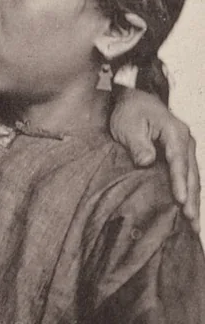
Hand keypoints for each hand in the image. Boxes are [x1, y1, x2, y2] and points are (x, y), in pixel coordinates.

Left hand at [111, 89, 199, 231]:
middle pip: (192, 174)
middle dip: (193, 200)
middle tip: (192, 222)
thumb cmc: (130, 111)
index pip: (179, 162)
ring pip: (194, 178)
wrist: (135, 98)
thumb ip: (138, 144)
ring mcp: (186, 149)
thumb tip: (147, 162)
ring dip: (195, 200)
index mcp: (174, 133)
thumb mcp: (129, 125)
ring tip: (194, 225)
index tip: (181, 201)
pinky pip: (189, 177)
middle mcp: (186, 142)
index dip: (180, 183)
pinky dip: (190, 193)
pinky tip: (190, 210)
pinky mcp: (182, 155)